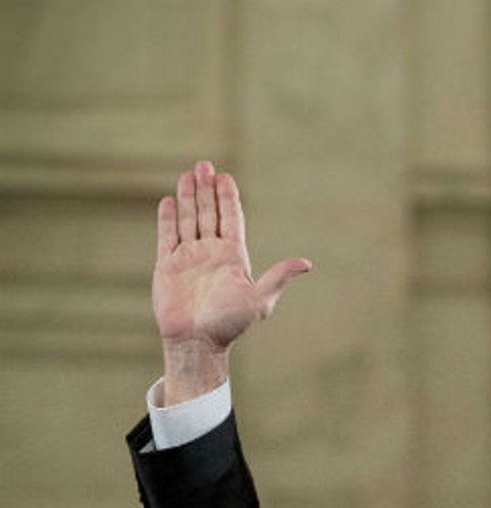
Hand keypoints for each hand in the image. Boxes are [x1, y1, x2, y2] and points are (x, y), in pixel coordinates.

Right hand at [153, 161, 310, 403]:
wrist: (198, 342)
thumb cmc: (231, 324)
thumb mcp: (259, 299)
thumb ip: (278, 277)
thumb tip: (307, 264)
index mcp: (233, 257)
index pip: (231, 219)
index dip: (228, 198)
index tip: (225, 177)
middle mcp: (211, 253)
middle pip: (209, 214)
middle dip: (206, 190)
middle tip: (204, 165)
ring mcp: (189, 258)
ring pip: (188, 220)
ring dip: (188, 198)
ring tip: (188, 175)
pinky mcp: (168, 266)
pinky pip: (167, 237)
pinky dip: (168, 219)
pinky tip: (169, 201)